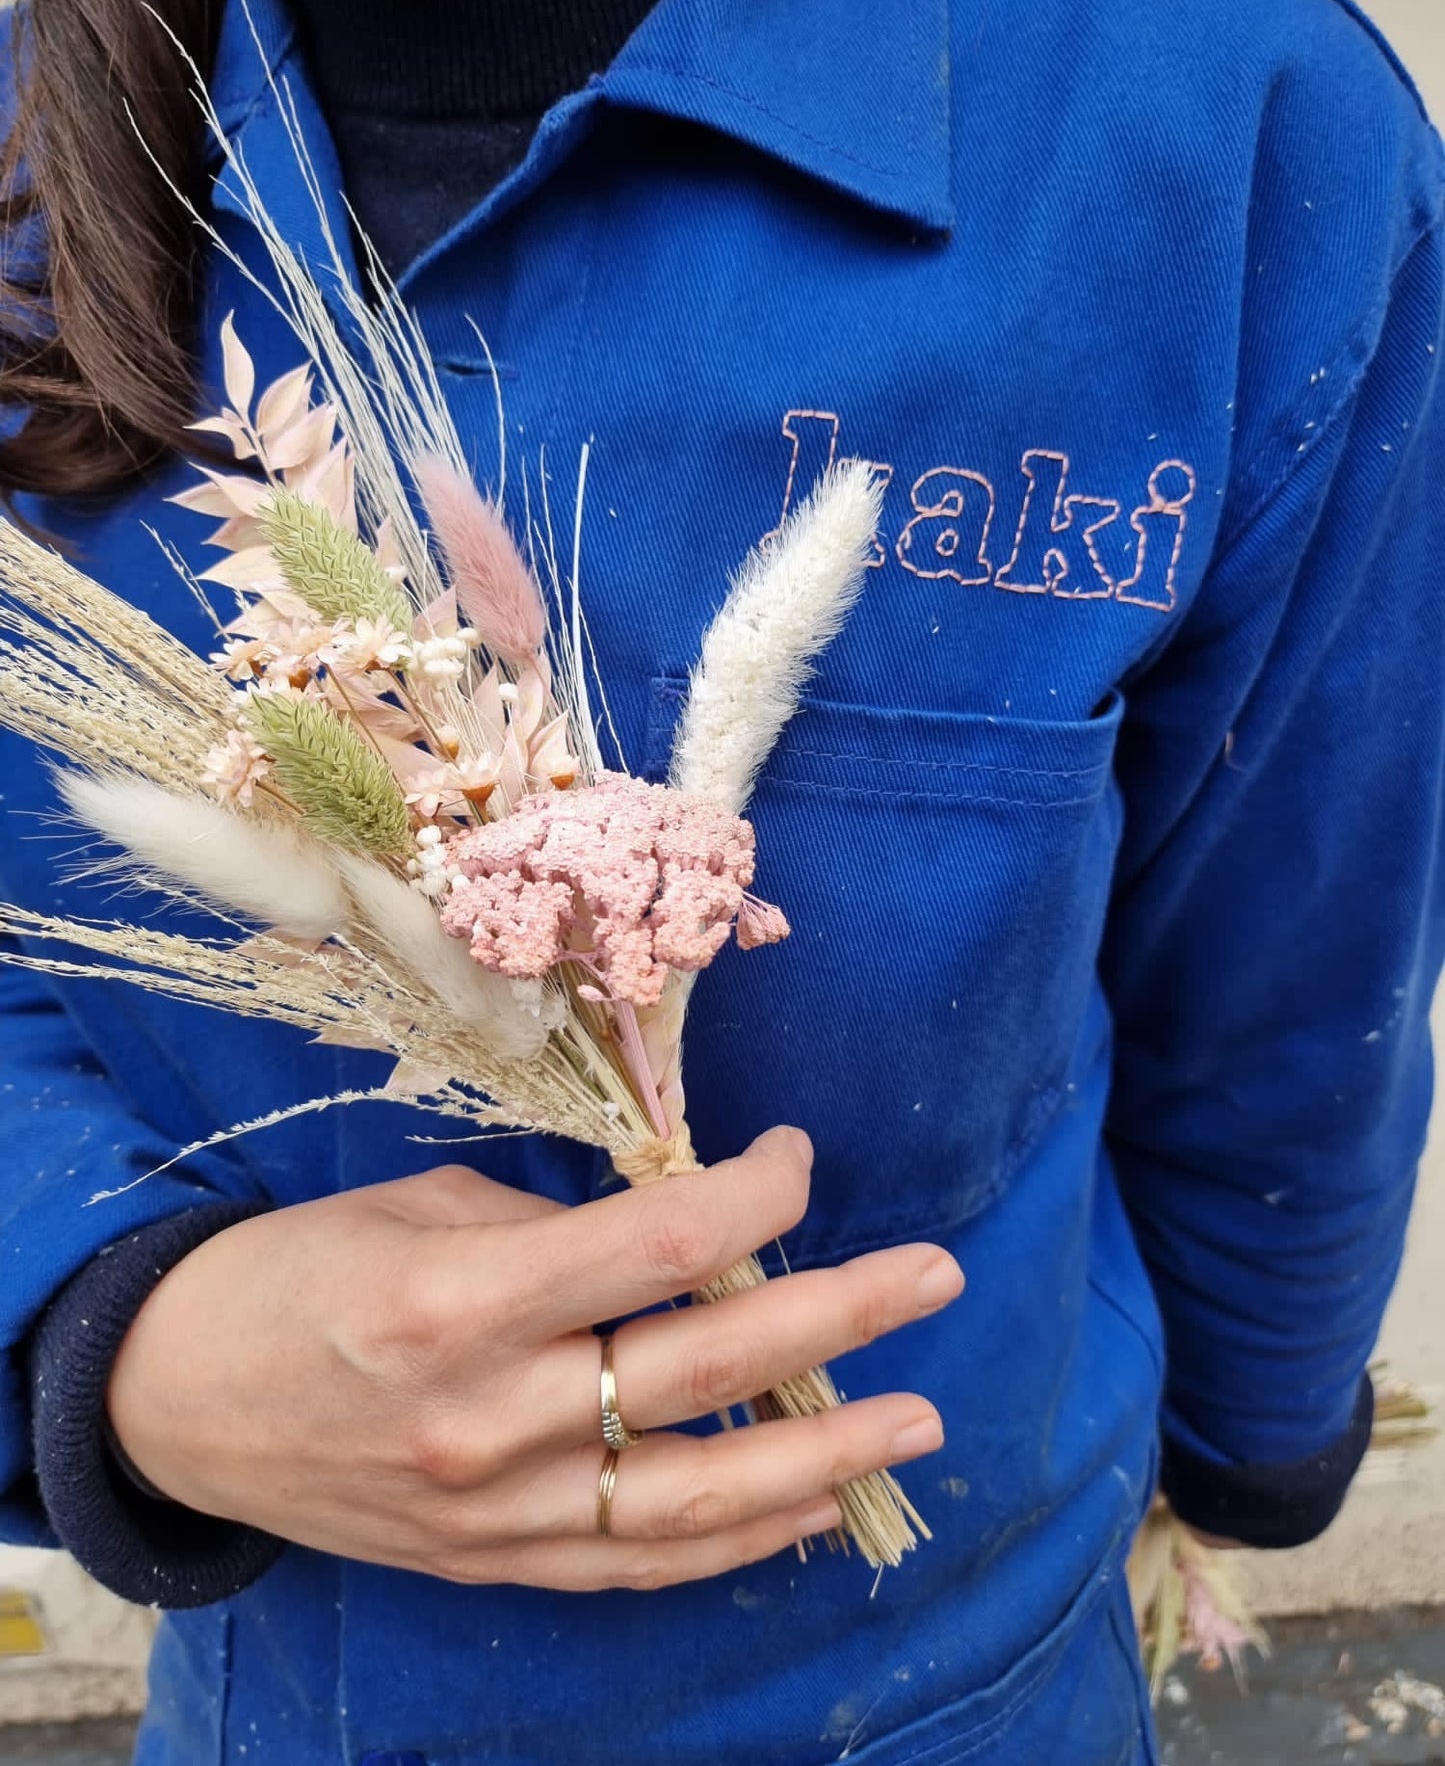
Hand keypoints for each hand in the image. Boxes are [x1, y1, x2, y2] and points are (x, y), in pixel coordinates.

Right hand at [107, 1128, 961, 1589]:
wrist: (176, 1402)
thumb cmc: (293, 1274)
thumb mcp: (414, 1207)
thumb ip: (552, 1228)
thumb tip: (677, 1225)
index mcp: (463, 1298)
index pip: (661, 1244)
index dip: (756, 1193)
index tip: (797, 1157)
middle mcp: (492, 1415)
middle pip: (705, 1366)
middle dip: (838, 1315)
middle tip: (936, 1280)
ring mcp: (497, 1508)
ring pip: (696, 1493)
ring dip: (822, 1452)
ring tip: (918, 1422)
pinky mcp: (493, 1565)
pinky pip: (639, 1563)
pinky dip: (739, 1538)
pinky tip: (816, 1509)